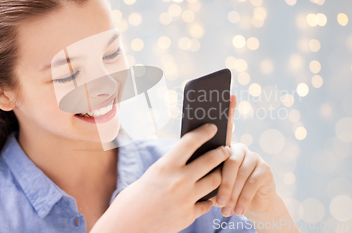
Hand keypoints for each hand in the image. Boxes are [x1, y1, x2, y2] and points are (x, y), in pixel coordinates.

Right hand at [91, 123, 231, 232]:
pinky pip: (207, 204)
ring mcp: (187, 199)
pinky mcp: (189, 216)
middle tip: (226, 150)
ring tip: (220, 172)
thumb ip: (170, 168)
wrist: (126, 228)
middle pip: (211, 160)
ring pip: (215, 181)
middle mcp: (179, 180)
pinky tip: (207, 198)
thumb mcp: (151, 176)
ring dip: (220, 176)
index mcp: (166, 166)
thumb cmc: (132, 201)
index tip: (213, 128)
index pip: (191, 141)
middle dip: (222, 153)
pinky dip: (208, 200)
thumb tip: (187, 161)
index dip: (204, 132)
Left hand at [211, 95, 299, 232]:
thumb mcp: (213, 184)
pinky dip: (243, 200)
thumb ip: (206, 171)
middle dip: (221, 183)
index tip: (230, 94)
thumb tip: (190, 164)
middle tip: (216, 202)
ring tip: (225, 210)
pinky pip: (251, 184)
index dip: (229, 110)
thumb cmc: (226, 195)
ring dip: (231, 195)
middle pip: (228, 160)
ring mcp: (254, 157)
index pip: (226, 128)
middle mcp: (241, 149)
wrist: (250, 209)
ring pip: (239, 173)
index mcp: (225, 149)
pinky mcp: (265, 169)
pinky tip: (240, 211)